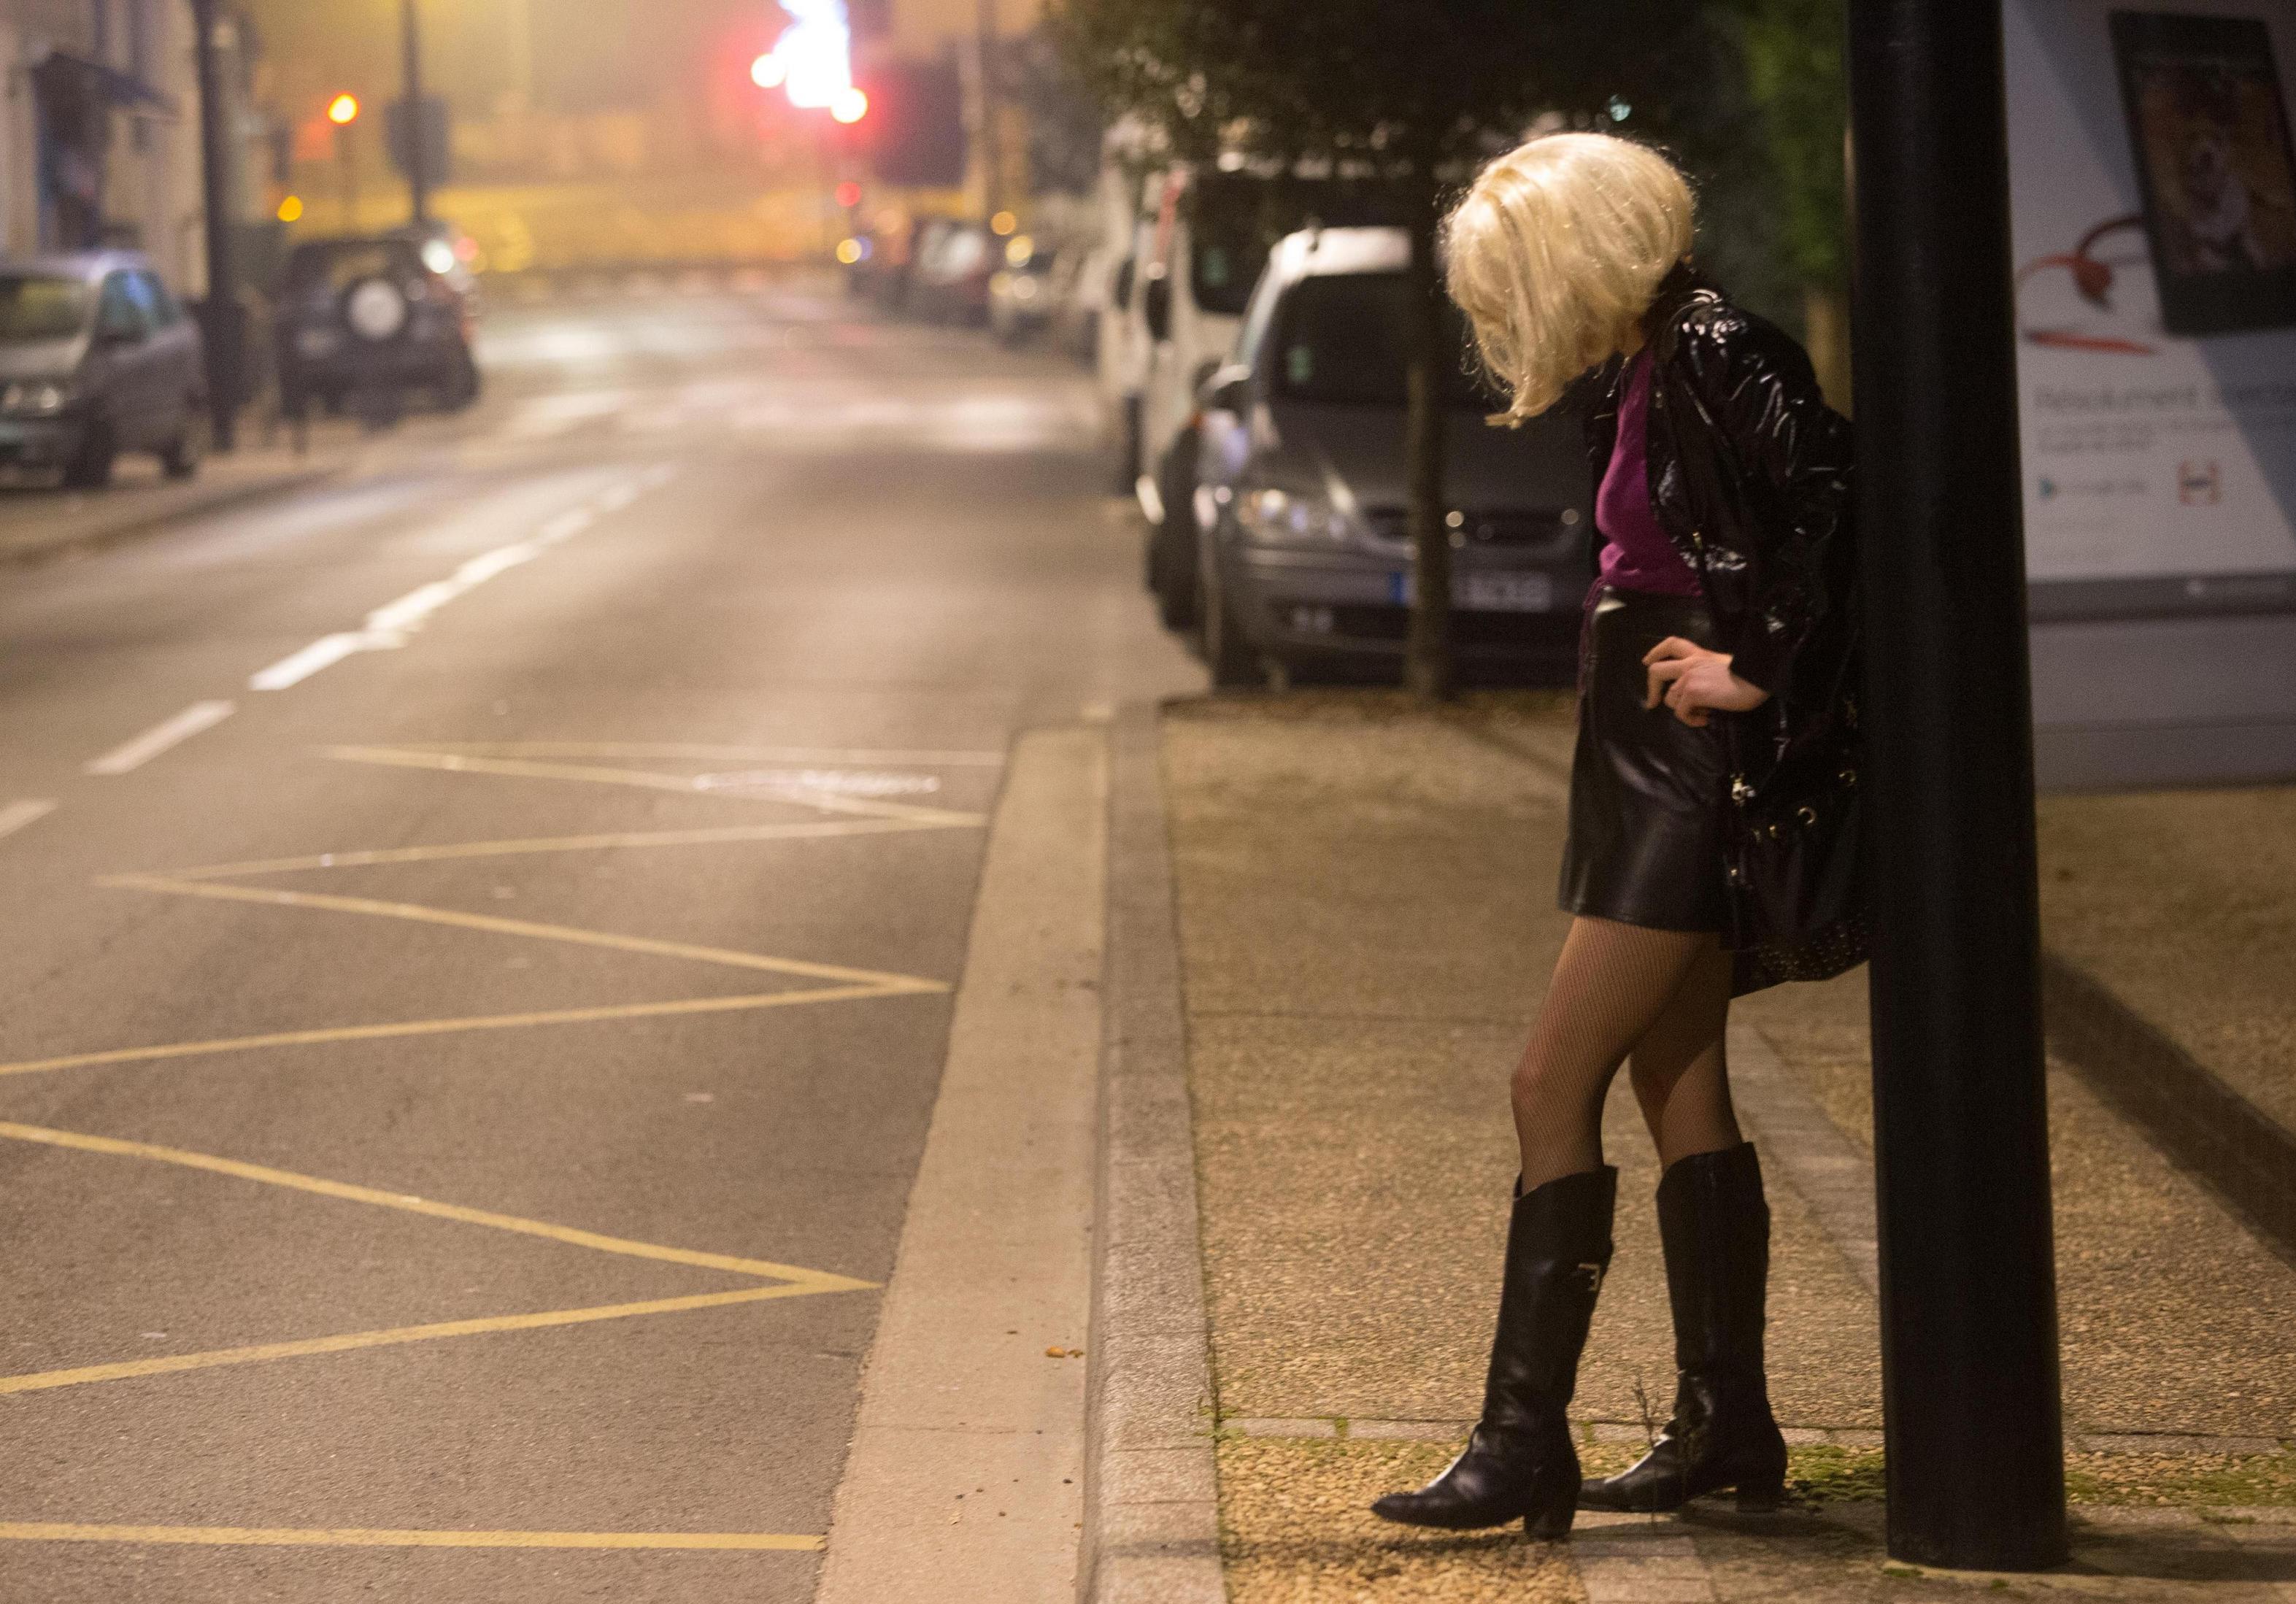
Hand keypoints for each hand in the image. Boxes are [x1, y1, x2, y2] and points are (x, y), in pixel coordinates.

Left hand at [1642, 637, 1769, 727]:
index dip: (1656, 652)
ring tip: (1702, 713)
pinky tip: (1705, 720)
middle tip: (1653, 703)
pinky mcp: (1692, 692)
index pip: (1672, 644)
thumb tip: (1701, 694)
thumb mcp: (1722, 666)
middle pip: (1656, 671)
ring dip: (1683, 709)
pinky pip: (1681, 712)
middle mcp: (1689, 663)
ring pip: (1670, 698)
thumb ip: (1706, 672)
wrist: (1759, 678)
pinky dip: (1690, 719)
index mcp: (1699, 654)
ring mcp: (1688, 677)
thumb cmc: (1749, 675)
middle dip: (1651, 689)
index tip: (1647, 662)